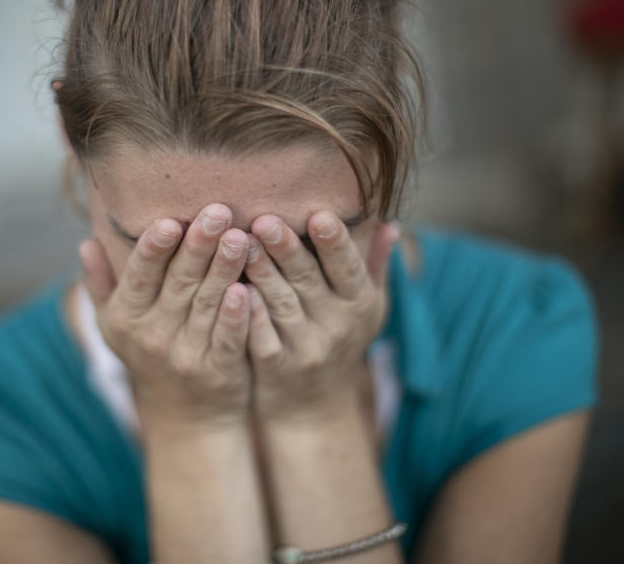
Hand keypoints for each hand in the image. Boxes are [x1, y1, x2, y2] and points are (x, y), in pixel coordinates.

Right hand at [79, 203, 252, 426]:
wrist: (186, 419)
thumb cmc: (150, 357)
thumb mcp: (116, 325)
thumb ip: (102, 284)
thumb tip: (86, 242)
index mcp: (126, 318)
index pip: (139, 276)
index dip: (154, 249)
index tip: (169, 220)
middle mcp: (152, 335)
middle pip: (178, 283)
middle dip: (198, 245)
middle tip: (218, 210)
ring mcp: (186, 354)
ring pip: (207, 304)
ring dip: (224, 268)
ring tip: (240, 235)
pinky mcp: (218, 370)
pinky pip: (227, 339)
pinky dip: (237, 315)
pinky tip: (247, 289)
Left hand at [243, 211, 399, 422]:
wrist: (315, 408)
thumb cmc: (341, 343)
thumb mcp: (368, 309)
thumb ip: (374, 266)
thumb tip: (390, 223)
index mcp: (359, 304)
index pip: (348, 268)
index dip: (335, 243)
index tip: (319, 215)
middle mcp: (336, 326)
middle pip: (308, 281)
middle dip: (286, 248)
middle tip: (264, 218)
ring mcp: (306, 348)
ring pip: (281, 304)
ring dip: (261, 271)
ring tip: (240, 240)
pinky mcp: (276, 367)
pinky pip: (262, 337)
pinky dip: (250, 314)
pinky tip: (234, 289)